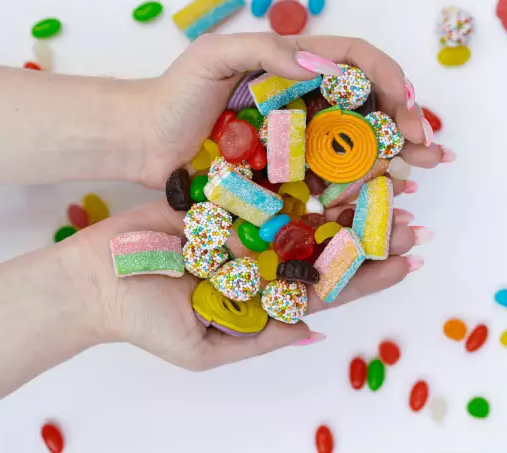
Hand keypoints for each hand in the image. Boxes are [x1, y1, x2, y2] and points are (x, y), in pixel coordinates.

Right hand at [72, 190, 424, 371]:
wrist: (95, 279)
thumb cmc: (143, 321)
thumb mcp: (204, 348)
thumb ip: (259, 338)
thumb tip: (313, 331)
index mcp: (264, 296)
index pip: (328, 288)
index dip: (369, 276)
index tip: (408, 262)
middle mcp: (261, 259)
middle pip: (325, 245)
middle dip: (368, 234)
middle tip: (411, 219)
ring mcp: (244, 226)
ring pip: (303, 210)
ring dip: (344, 199)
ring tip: (385, 183)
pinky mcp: (222, 197)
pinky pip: (265, 184)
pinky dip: (296, 172)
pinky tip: (328, 157)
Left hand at [133, 32, 453, 188]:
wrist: (140, 140)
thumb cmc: (172, 94)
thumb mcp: (214, 58)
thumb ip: (265, 52)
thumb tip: (320, 65)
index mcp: (293, 65)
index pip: (356, 62)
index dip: (388, 82)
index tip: (405, 110)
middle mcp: (302, 101)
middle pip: (366, 108)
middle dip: (404, 128)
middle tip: (430, 154)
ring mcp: (294, 138)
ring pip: (353, 145)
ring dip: (390, 159)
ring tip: (417, 177)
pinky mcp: (281, 171)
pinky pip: (326, 177)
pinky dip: (355, 186)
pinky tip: (379, 198)